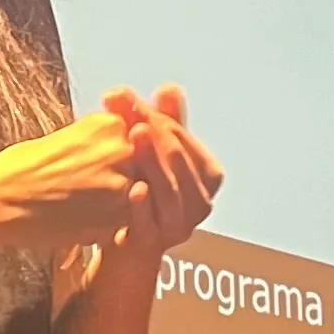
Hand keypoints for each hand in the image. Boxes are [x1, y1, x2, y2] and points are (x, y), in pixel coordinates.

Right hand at [0, 109, 148, 252]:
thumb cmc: (23, 167)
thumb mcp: (67, 137)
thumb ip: (101, 142)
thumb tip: (125, 147)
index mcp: (109, 125)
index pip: (138, 141)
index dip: (121, 159)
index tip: (100, 169)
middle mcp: (123, 150)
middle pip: (142, 168)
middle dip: (123, 179)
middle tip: (89, 190)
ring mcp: (123, 185)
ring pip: (137, 197)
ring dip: (117, 203)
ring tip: (83, 205)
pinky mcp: (116, 218)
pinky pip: (125, 222)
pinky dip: (108, 224)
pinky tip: (81, 219)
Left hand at [103, 83, 223, 246]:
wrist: (125, 245)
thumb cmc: (144, 191)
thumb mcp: (154, 154)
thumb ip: (162, 121)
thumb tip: (170, 88)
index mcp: (208, 177)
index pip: (187, 143)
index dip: (162, 121)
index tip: (133, 102)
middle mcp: (200, 204)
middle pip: (181, 164)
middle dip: (157, 134)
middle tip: (134, 115)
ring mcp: (177, 226)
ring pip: (171, 192)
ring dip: (153, 163)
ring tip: (135, 136)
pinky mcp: (151, 245)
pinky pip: (150, 223)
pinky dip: (143, 205)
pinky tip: (133, 186)